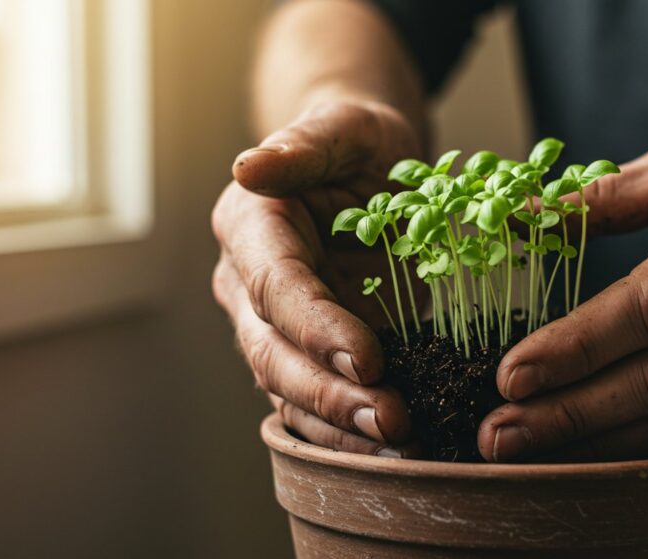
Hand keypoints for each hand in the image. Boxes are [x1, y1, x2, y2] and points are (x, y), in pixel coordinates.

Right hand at [212, 100, 421, 456]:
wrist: (364, 168)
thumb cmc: (357, 141)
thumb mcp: (343, 126)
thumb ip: (302, 145)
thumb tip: (246, 168)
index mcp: (251, 228)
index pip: (276, 288)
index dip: (317, 329)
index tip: (370, 360)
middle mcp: (250, 284)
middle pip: (274, 353)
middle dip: (329, 393)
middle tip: (392, 419)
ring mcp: (275, 325)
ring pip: (290, 389)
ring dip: (340, 425)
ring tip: (400, 443)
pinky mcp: (308, 350)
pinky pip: (315, 400)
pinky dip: (348, 430)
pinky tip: (393, 448)